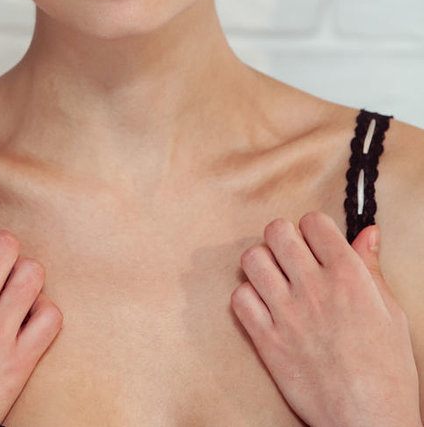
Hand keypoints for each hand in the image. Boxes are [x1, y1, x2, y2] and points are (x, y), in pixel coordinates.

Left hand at [230, 212, 420, 426]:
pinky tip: (264, 307)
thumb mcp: (390, 312)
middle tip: (291, 257)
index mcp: (347, 275)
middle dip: (283, 238)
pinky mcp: (267, 340)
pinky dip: (247, 298)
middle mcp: (314, 287)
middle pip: (277, 231)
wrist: (369, 421)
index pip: (313, 222)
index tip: (315, 243)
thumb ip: (371, 267)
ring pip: (253, 258)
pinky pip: (239, 298)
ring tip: (274, 278)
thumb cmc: (387, 372)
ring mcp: (286, 313)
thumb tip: (367, 233)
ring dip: (262, 263)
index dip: (313, 229)